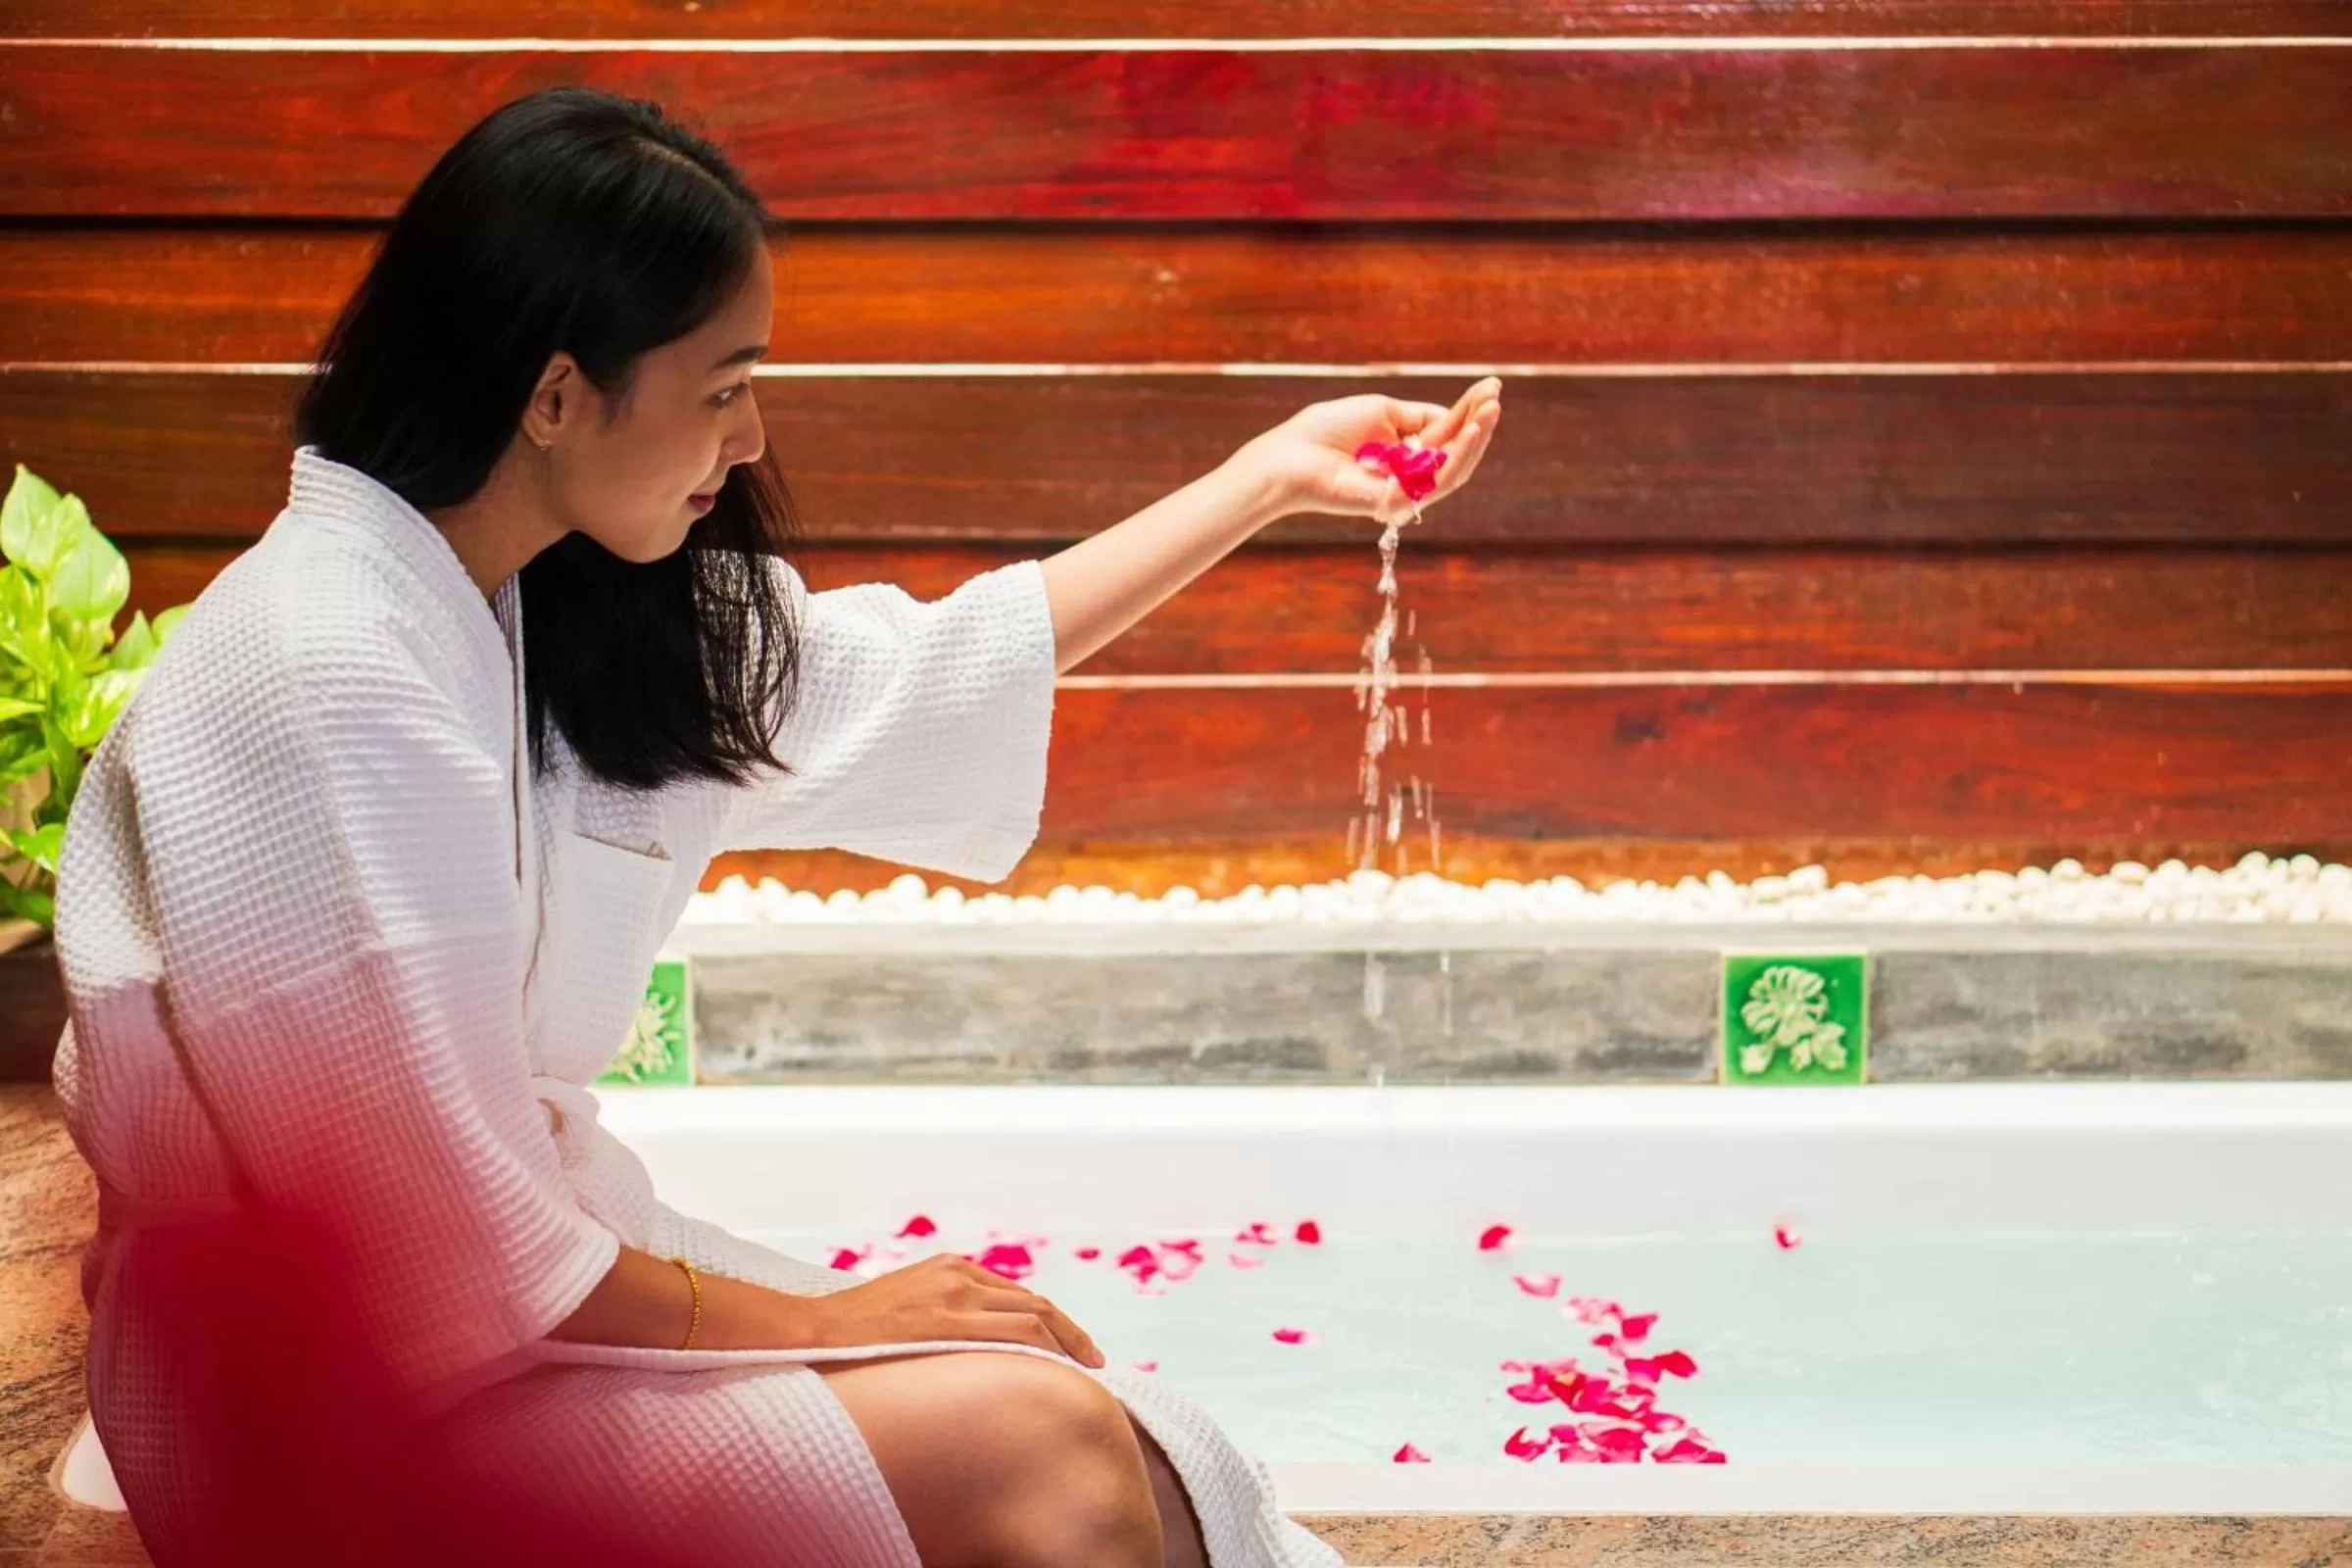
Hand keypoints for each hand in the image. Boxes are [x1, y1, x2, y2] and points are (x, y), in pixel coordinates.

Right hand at [793, 1253, 1106, 1367]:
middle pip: (1035, 1302)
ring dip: (1067, 1343)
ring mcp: (953, 1295)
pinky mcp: (944, 1320)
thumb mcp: (904, 1310)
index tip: (1072, 1347)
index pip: (1017, 1296)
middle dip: (1072, 1333)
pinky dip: (1043, 1347)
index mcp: (950, 1268)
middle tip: (1096, 1362)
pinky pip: (1010, 1331)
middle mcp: (958, 1274)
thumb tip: (962, 1351)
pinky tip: (1057, 1369)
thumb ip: (938, 1318)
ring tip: (1087, 1370)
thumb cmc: (851, 1331)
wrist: (810, 1329)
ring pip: (1032, 1315)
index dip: (1052, 1322)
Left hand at [1233, 376, 1501, 525]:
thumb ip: (1418, 415)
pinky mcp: (1397, 503)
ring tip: (1490, 412)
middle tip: (1496, 397)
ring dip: (1475, 439)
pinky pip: (1435, 481)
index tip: (1491, 385)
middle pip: (1455, 451)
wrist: (1290, 457)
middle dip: (1478, 423)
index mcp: (1403, 450)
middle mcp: (1408, 473)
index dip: (1468, 410)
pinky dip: (1456, 455)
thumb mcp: (1380, 409)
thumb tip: (1452, 416)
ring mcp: (1404, 490)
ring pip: (1454, 469)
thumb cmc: (1325, 430)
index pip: (1445, 431)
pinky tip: (1468, 431)